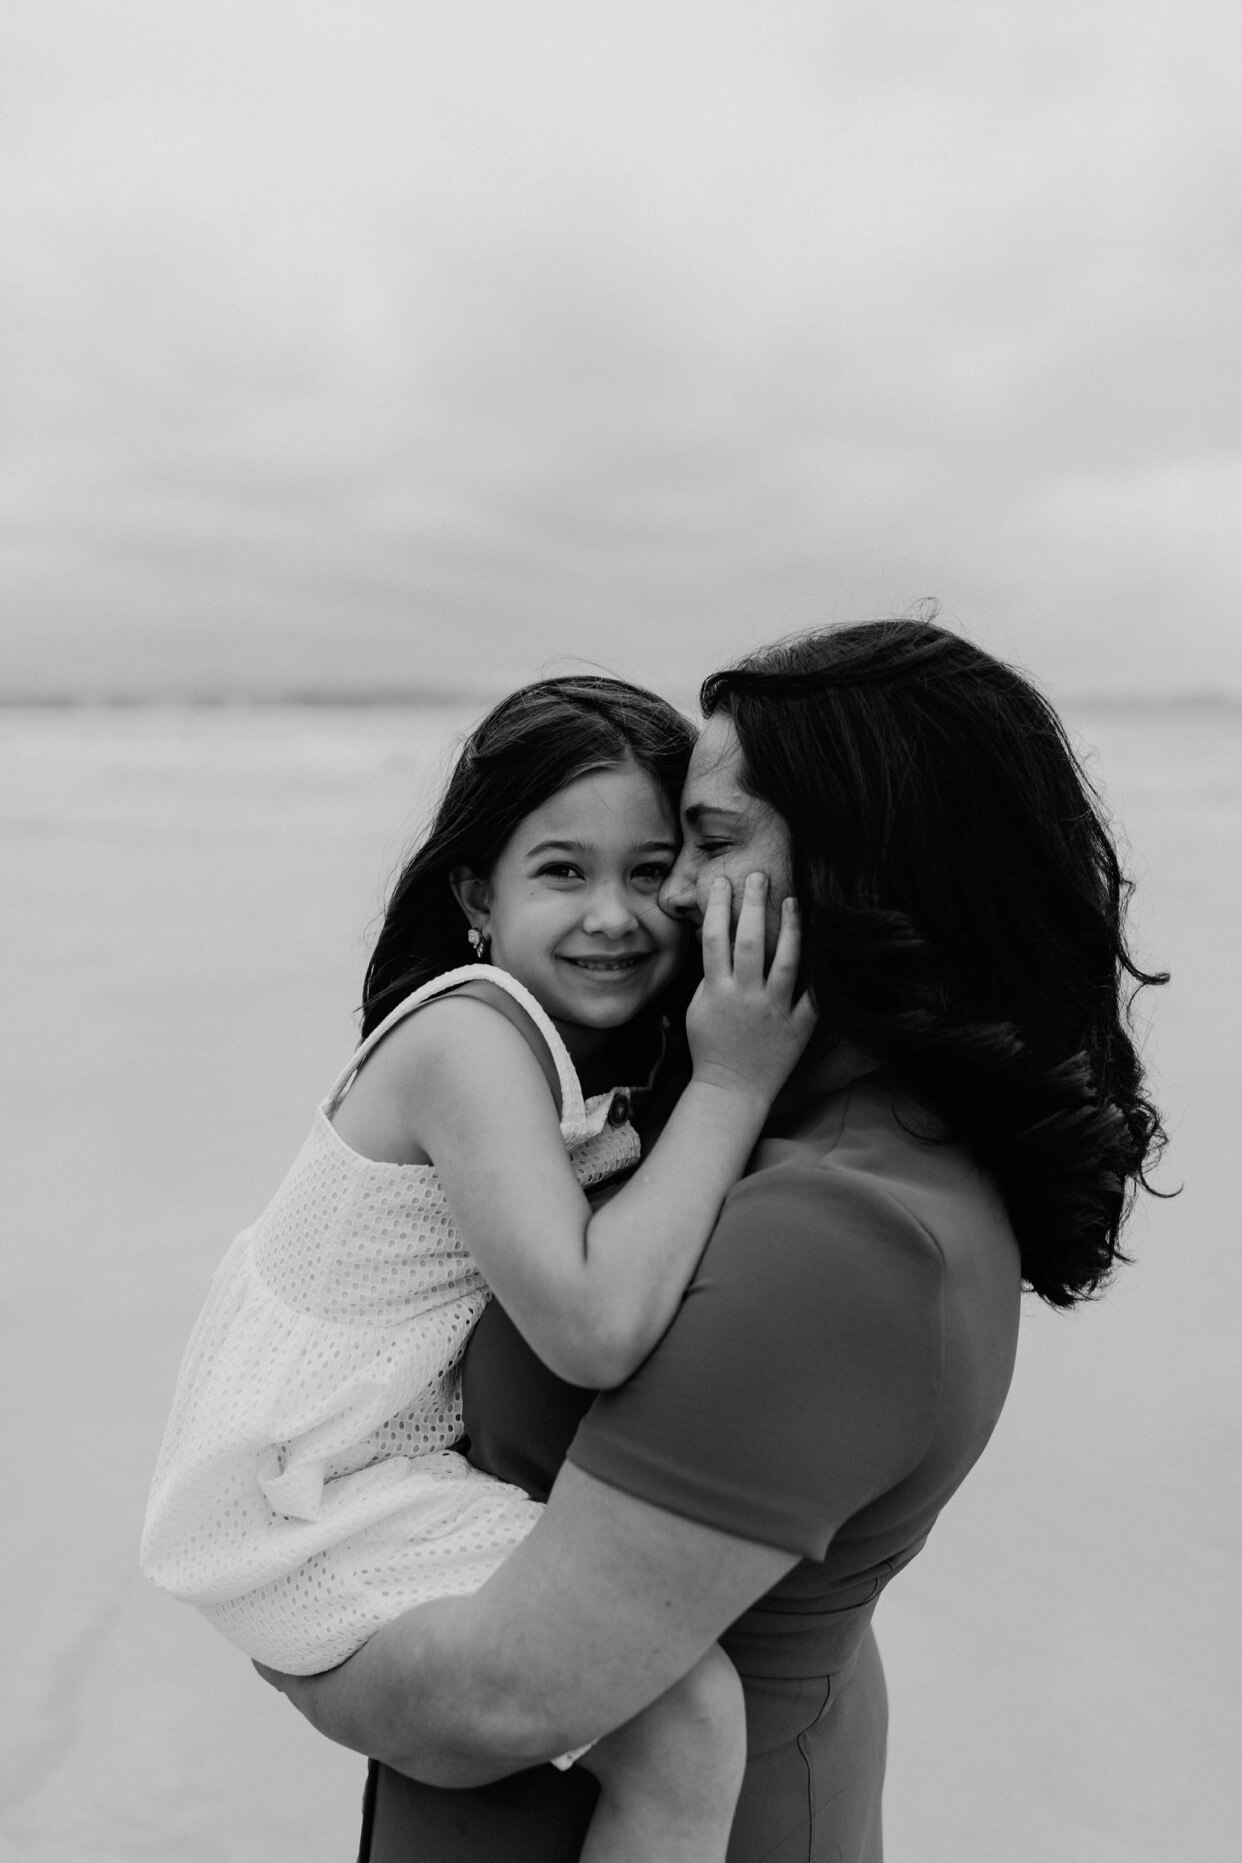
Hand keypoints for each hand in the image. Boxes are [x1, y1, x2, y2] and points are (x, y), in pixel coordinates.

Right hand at [685, 874, 817, 1104]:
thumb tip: (714, 941)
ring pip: (785, 961)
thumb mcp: (697, 1009)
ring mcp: (772, 1010)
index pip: (715, 938)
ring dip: (790, 927)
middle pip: (750, 941)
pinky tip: (829, 946)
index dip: (717, 906)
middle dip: (754, 905)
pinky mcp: (796, 1027)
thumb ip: (709, 976)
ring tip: (793, 900)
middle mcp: (745, 996)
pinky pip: (813, 998)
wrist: (731, 1089)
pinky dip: (823, 976)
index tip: (721, 882)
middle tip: (758, 876)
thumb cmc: (711, 1047)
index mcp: (717, 990)